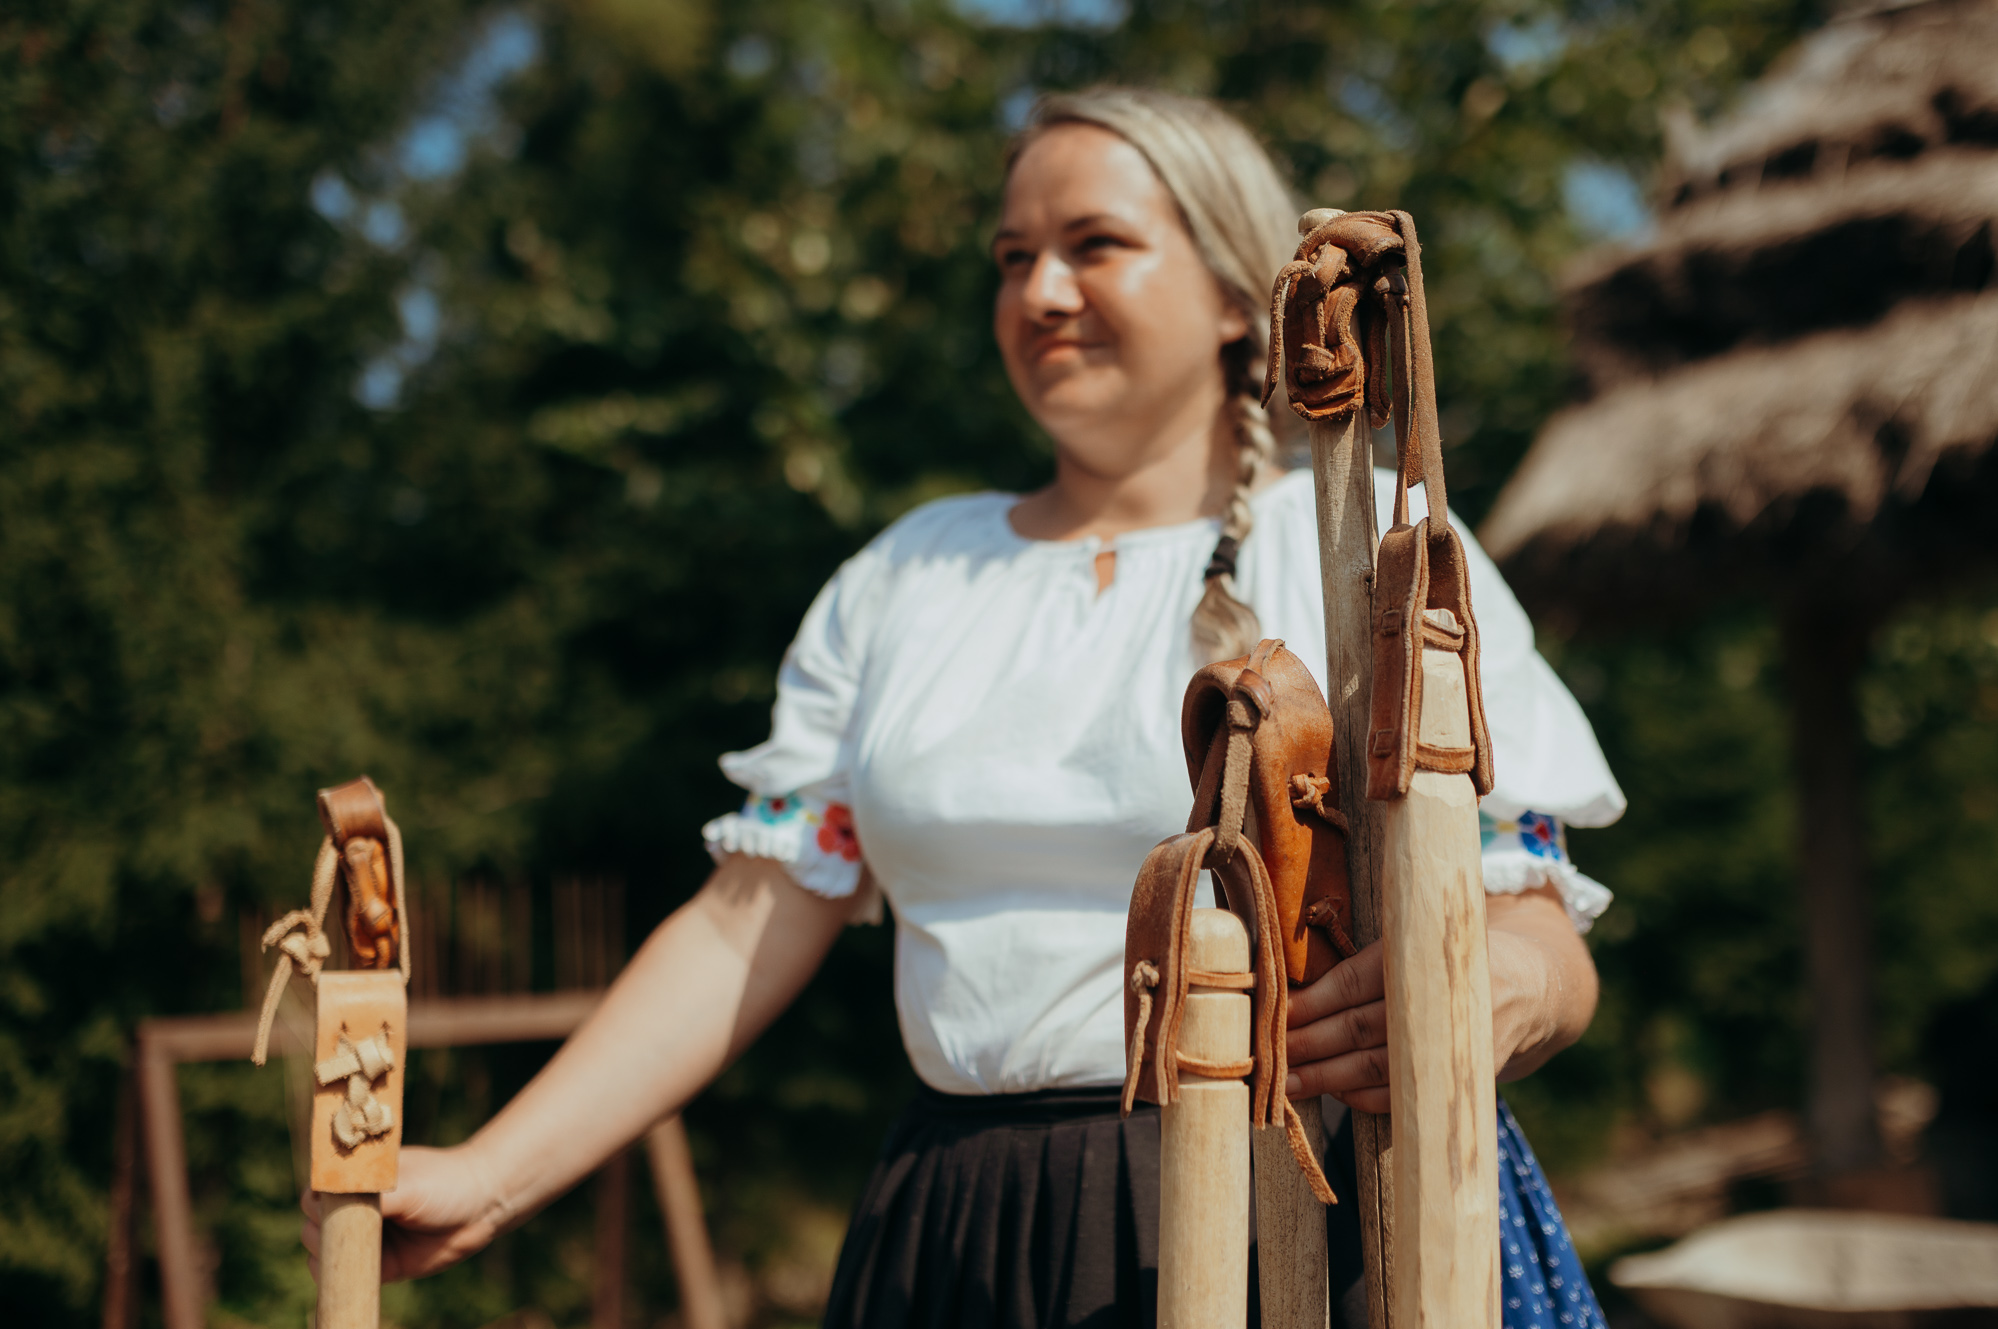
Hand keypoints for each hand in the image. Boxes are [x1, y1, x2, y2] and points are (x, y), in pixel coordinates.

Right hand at [300, 1145, 505, 1283]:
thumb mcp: (407, 1185)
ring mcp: (368, 1238)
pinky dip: (336, 1279)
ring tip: (348, 1249)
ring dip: (326, 1254)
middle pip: (314, 1224)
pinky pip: (347, 1276)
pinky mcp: (381, 1266)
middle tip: (340, 1230)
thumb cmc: (444, 1183)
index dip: (314, 1200)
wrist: (482, 1205)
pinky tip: (340, 1276)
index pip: (318, 1192)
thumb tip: (334, 1206)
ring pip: (324, 1252)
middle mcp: (358, 1209)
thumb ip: (372, 1196)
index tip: (321, 1205)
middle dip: (317, 1230)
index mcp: (360, 1182)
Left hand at [1281, 886, 1599, 1112]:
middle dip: (1307, 1045)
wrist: (1535, 988)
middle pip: (1358, 1028)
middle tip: (1266, 1057)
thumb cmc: (1454, 954)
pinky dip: (1362, 1097)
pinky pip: (1402, 1096)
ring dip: (1326, 1078)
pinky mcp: (1461, 1079)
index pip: (1353, 982)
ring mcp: (1452, 1044)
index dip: (1311, 1003)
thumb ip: (1375, 951)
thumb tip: (1294, 974)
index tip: (1275, 1015)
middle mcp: (1438, 1000)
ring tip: (1287, 1084)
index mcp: (1422, 955)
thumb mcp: (1424, 932)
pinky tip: (1332, 1093)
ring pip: (1375, 1067)